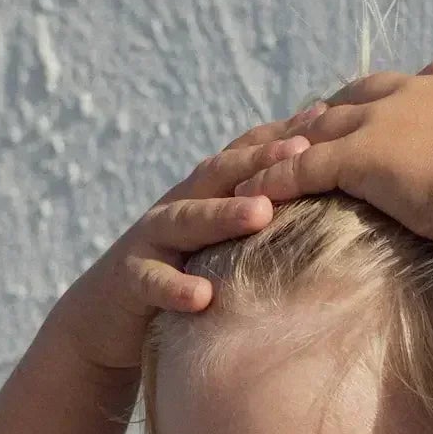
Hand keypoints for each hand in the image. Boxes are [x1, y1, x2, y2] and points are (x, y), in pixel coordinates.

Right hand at [45, 121, 314, 372]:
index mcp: (205, 195)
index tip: (328, 116)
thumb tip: (328, 210)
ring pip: (187, 220)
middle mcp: (178, 206)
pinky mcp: (129, 279)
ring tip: (260, 213)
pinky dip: (176, 288)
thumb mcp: (219, 243)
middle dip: (261, 160)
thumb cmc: (179, 276)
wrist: (104, 317)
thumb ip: (258, 221)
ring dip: (223, 215)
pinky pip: (153, 282)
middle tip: (304, 150)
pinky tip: (202, 296)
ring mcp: (151, 240)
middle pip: (220, 175)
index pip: (245, 155)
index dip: (282, 134)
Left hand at [234, 60, 432, 254]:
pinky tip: (249, 198)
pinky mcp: (357, 157)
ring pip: (320, 129)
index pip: (413, 86)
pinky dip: (274, 181)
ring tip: (260, 160)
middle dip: (328, 112)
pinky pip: (303, 168)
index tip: (375, 110)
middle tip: (303, 126)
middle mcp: (416, 91)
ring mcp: (383, 121)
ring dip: (288, 145)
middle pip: (357, 97)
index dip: (388, 101)